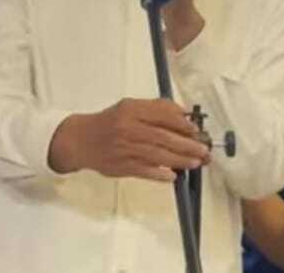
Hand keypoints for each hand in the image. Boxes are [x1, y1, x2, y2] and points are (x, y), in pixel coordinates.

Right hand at [48, 98, 209, 181]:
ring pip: (157, 155)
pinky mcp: (121, 166)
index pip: (162, 115)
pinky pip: (144, 171)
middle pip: (163, 137)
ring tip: (196, 163)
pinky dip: (160, 174)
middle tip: (204, 151)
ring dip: (180, 160)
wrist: (80, 140)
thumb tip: (184, 114)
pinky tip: (173, 176)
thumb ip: (155, 109)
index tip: (196, 130)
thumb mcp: (128, 107)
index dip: (182, 123)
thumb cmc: (109, 122)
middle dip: (187, 145)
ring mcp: (124, 149)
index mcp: (131, 110)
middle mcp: (128, 128)